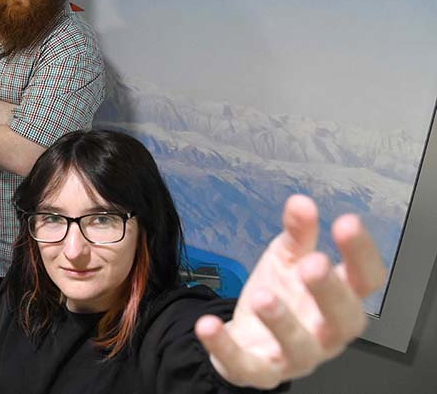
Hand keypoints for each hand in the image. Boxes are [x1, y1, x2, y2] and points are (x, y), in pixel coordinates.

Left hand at [195, 195, 385, 388]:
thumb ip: (297, 233)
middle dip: (330, 292)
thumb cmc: (280, 296)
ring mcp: (296, 357)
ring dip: (282, 322)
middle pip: (342, 319)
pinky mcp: (261, 372)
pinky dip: (225, 346)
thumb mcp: (286, 260)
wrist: (247, 337)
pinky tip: (208, 326)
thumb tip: (301, 203)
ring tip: (263, 296)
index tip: (347, 222)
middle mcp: (326, 333)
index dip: (362, 254)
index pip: (366, 280)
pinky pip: (246, 366)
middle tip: (313, 264)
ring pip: (299, 348)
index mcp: (340, 300)